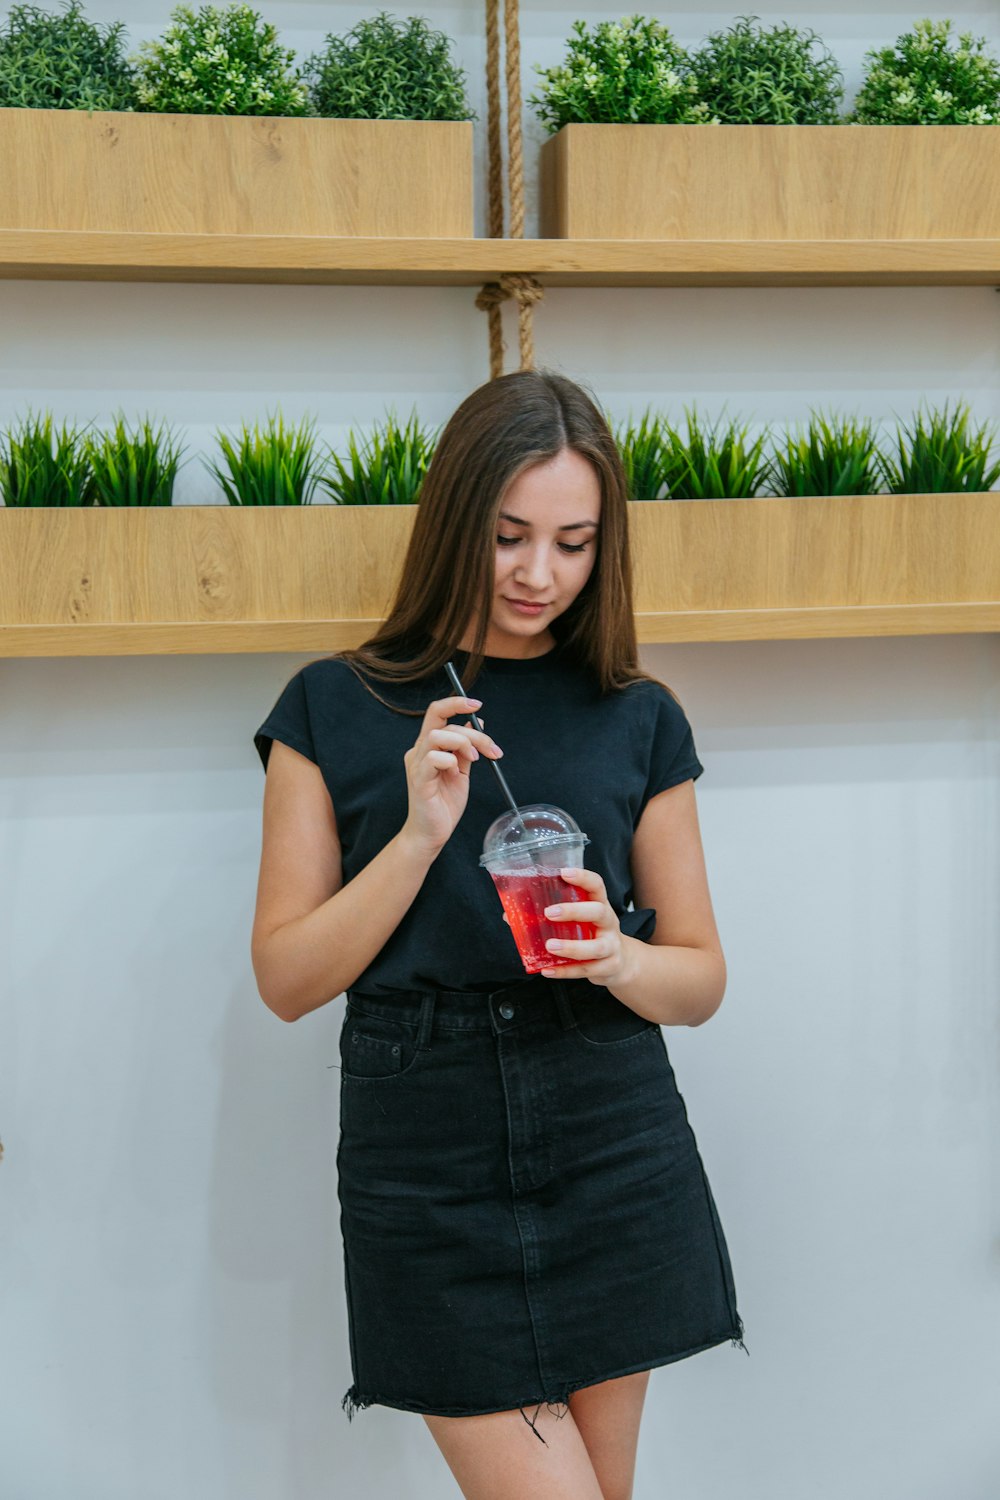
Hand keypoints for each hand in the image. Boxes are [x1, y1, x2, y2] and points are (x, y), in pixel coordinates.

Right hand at [400, 694, 502, 856]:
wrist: (433, 833)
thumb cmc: (444, 804)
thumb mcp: (461, 770)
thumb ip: (466, 747)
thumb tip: (475, 722)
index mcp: (429, 746)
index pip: (437, 713)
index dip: (456, 703)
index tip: (477, 704)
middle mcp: (419, 750)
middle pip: (440, 719)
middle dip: (472, 731)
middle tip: (490, 749)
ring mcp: (417, 764)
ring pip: (437, 736)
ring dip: (462, 744)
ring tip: (473, 761)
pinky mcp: (418, 779)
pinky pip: (433, 758)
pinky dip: (451, 761)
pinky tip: (456, 773)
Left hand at [539, 866, 637, 986]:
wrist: (621, 963)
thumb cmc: (592, 935)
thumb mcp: (579, 921)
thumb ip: (549, 916)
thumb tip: (509, 915)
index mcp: (600, 905)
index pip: (597, 885)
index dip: (583, 877)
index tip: (564, 873)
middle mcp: (608, 923)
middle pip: (599, 912)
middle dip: (575, 911)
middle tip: (549, 913)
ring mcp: (611, 946)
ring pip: (596, 947)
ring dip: (572, 947)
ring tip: (550, 946)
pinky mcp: (608, 967)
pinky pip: (586, 970)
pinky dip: (565, 971)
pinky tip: (547, 970)